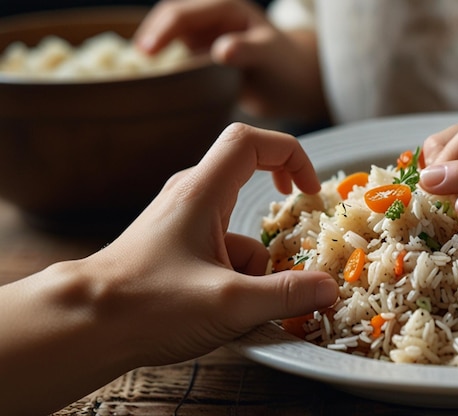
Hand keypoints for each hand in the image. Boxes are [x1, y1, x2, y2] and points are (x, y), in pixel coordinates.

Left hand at [0, 123, 337, 413]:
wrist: (86, 324)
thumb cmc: (148, 305)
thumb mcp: (230, 303)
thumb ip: (286, 295)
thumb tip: (329, 288)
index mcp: (202, 192)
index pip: (251, 141)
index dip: (290, 154)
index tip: (309, 190)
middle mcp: (191, 197)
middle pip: (246, 181)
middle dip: (277, 212)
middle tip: (296, 230)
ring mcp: (182, 223)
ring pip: (236, 228)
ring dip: (257, 260)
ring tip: (254, 301)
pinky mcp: (176, 247)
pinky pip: (220, 250)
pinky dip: (236, 274)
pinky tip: (230, 309)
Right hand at [135, 0, 326, 120]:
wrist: (292, 84)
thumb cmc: (285, 67)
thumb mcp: (270, 57)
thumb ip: (247, 50)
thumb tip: (221, 50)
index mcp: (227, 8)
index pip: (185, 13)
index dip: (163, 30)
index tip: (148, 52)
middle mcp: (211, 16)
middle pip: (170, 17)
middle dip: (152, 35)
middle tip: (137, 63)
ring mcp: (203, 34)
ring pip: (168, 35)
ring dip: (153, 49)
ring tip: (139, 73)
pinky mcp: (200, 53)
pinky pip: (175, 55)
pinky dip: (164, 66)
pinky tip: (154, 82)